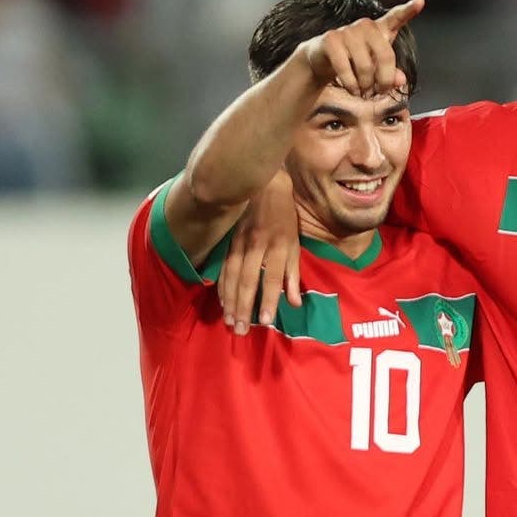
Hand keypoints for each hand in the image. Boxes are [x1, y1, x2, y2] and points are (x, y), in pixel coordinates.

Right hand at [217, 171, 300, 334]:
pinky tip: (222, 302)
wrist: (264, 185)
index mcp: (278, 247)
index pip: (272, 278)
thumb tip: (294, 302)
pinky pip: (223, 268)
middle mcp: (257, 247)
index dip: (268, 300)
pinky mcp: (228, 241)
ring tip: (230, 321)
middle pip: (248, 281)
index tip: (264, 321)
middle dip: (244, 308)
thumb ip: (293, 274)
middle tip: (241, 330)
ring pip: (232, 277)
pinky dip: (222, 286)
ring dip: (230, 301)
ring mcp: (240, 243)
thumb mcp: (295, 244)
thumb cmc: (284, 218)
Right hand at [302, 0, 424, 97]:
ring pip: (366, 66)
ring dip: (366, 86)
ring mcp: (347, 31)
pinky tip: (353, 90)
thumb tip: (401, 80)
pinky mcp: (331, 40)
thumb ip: (391, 74)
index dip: (408, 10)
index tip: (420, 2)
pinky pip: (345, 68)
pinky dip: (351, 85)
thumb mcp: (376, 70)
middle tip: (379, 92)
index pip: (395, 18)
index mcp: (379, 30)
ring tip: (364, 93)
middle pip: (385, 56)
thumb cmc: (354, 63)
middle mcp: (365, 26)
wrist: (322, 60)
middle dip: (384, 80)